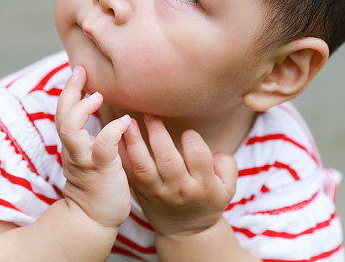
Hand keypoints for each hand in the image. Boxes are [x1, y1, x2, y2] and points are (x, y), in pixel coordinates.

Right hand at [55, 66, 131, 228]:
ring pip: (71, 131)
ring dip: (82, 110)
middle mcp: (74, 149)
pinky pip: (102, 148)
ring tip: (98, 96)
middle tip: (80, 70)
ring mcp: (85, 160)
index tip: (79, 70)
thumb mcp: (91, 155)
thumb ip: (91, 134)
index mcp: (73, 144)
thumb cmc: (99, 184)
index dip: (70, 90)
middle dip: (69, 91)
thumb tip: (102, 110)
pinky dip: (112, 131)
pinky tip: (125, 121)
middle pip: (62, 115)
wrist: (95, 219)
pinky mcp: (101, 170)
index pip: (64, 112)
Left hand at [118, 114, 237, 237]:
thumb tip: (213, 150)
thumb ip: (226, 164)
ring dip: (134, 142)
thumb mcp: (228, 188)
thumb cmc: (208, 201)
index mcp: (203, 185)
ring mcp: (157, 192)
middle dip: (157, 132)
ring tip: (128, 122)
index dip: (192, 138)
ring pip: (143, 166)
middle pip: (167, 158)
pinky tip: (116, 138)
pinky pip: (129, 173)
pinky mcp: (141, 193)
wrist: (186, 232)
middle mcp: (179, 189)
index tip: (188, 133)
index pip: (197, 154)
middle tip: (151, 113)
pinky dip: (121, 155)